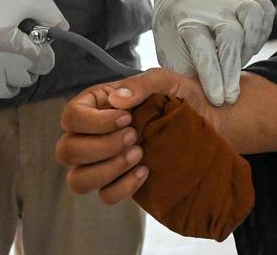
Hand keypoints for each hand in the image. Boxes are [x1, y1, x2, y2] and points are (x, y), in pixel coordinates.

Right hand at [0, 0, 67, 101]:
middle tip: (13, 46)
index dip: (42, 50)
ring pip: (8, 91)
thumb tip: (63, 30)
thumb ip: (51, 13)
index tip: (31, 41)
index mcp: (3, 43)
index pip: (44, 63)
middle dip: (26, 63)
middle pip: (28, 78)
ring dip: (9, 76)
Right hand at [56, 68, 214, 203]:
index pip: (71, 116)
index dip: (94, 122)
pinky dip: (123, 187)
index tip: (126, 118)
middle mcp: (92, 134)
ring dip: (107, 170)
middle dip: (101, 147)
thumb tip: (118, 100)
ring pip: (78, 180)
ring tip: (139, 155)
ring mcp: (102, 162)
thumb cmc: (183, 97)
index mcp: (97, 105)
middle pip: (67, 151)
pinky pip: (105, 195)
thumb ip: (141, 84)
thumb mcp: (166, 81)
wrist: (210, 122)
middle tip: (134, 137)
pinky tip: (146, 171)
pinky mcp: (118, 182)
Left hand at [151, 0, 274, 105]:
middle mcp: (211, 7)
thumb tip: (198, 103)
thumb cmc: (175, 35)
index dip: (211, 76)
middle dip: (232, 69)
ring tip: (241, 63)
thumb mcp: (169, 54)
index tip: (217, 99)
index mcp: (186, 21)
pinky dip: (263, 32)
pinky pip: (266, 10)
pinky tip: (251, 46)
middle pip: (230, 35)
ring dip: (251, 45)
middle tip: (231, 96)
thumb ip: (183, 74)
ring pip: (252, 14)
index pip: (202, 48)